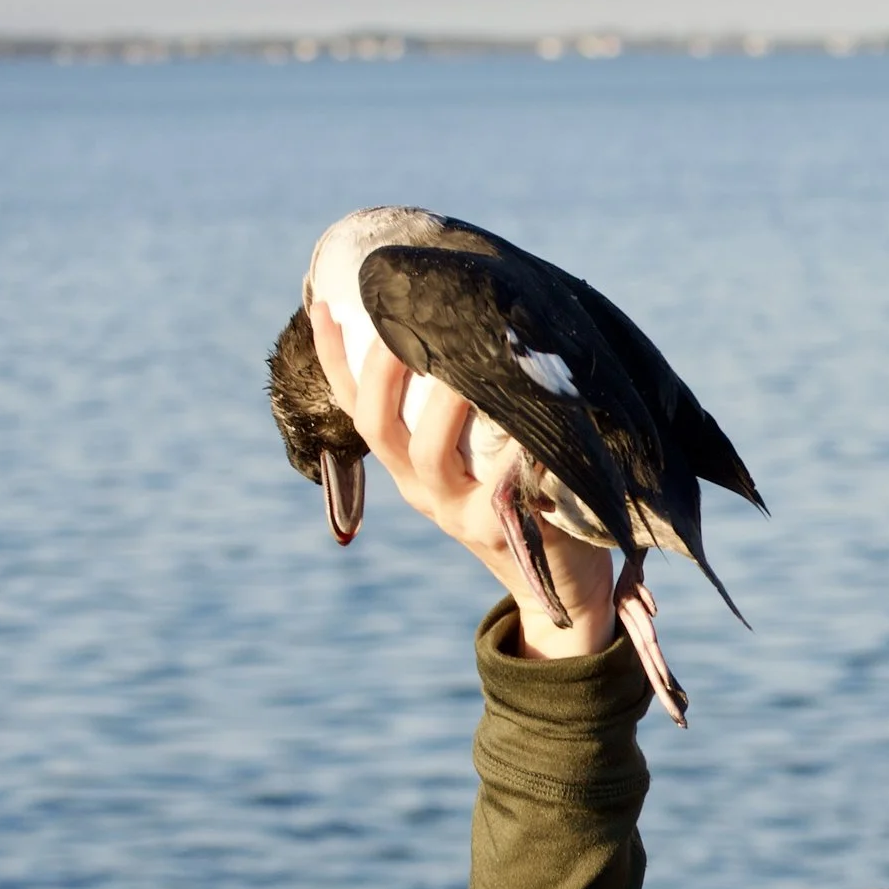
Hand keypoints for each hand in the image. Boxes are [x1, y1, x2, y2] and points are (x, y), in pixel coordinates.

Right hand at [309, 303, 614, 656]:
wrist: (565, 582)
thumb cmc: (528, 497)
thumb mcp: (486, 452)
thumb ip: (472, 407)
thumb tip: (473, 331)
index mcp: (409, 464)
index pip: (357, 407)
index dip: (336, 360)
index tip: (323, 305)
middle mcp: (422, 488)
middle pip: (379, 428)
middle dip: (385, 373)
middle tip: (405, 323)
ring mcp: (457, 513)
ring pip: (429, 457)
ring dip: (445, 407)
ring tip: (467, 369)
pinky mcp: (501, 532)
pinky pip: (499, 491)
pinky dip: (511, 458)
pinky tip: (526, 435)